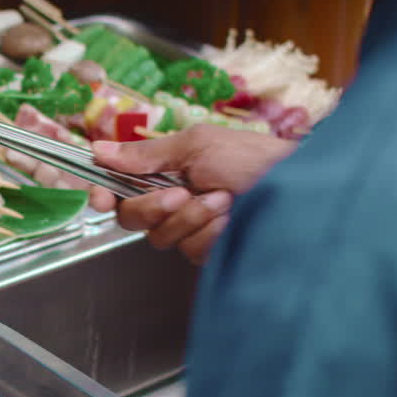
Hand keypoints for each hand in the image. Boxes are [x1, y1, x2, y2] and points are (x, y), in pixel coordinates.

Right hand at [89, 125, 295, 263]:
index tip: (100, 199)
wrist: (296, 186)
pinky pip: (189, 251)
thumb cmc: (251, 157)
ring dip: (193, 217)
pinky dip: (210, 234)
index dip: (102, 194)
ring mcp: (188, 228)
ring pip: (161, 237)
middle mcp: (171, 200)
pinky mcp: (206, 250)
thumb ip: (147, 153)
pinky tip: (231, 221)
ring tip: (224, 200)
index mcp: (164, 170)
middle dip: (155, 206)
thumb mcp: (196, 145)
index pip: (117, 188)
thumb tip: (100, 149)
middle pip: (131, 218)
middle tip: (183, 192)